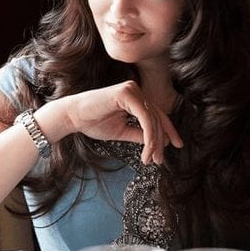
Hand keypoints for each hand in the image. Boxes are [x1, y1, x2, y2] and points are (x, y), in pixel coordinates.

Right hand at [63, 80, 182, 164]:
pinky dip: (149, 134)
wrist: (73, 116)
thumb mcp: (122, 131)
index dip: (168, 130)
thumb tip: (159, 142)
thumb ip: (139, 134)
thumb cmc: (93, 122)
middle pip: (157, 117)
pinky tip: (147, 149)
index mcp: (135, 97)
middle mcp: (135, 90)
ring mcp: (132, 89)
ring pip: (153, 118)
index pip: (157, 114)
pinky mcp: (127, 93)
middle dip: (160, 141)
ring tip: (151, 159)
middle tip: (159, 161)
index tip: (176, 146)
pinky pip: (145, 117)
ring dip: (154, 142)